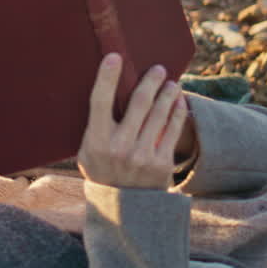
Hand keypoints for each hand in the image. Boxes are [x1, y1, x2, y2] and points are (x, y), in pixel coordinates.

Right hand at [77, 54, 188, 189]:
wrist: (123, 210)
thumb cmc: (102, 171)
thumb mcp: (88, 152)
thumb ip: (96, 127)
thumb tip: (108, 89)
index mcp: (97, 142)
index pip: (100, 101)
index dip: (107, 77)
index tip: (114, 57)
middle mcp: (120, 148)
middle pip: (139, 103)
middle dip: (150, 81)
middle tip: (158, 69)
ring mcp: (143, 156)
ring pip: (159, 113)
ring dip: (167, 93)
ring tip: (171, 82)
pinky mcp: (162, 163)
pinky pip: (172, 129)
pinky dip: (177, 111)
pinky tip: (178, 101)